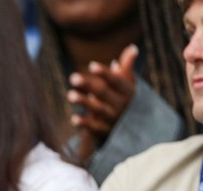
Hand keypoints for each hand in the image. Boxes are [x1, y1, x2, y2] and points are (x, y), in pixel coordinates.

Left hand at [67, 44, 137, 160]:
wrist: (132, 131)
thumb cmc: (126, 101)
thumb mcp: (129, 86)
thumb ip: (127, 68)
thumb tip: (132, 47)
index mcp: (128, 91)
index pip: (116, 81)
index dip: (105, 73)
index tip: (91, 65)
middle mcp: (121, 105)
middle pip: (104, 93)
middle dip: (89, 85)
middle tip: (73, 77)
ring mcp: (113, 119)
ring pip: (98, 110)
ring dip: (84, 102)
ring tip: (70, 95)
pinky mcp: (105, 131)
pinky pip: (94, 128)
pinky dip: (85, 123)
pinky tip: (73, 118)